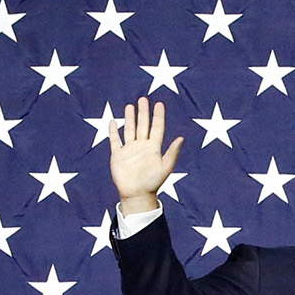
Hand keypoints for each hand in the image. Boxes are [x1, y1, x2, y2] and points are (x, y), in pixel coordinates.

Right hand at [106, 96, 182, 213]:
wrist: (137, 195)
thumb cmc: (153, 182)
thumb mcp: (165, 167)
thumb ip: (172, 152)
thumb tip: (181, 137)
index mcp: (154, 147)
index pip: (157, 127)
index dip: (158, 116)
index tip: (158, 104)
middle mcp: (142, 146)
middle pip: (143, 125)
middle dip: (143, 112)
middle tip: (143, 99)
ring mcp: (129, 150)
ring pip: (130, 130)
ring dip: (130, 118)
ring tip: (130, 106)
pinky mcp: (118, 156)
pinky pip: (115, 141)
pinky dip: (113, 132)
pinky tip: (114, 122)